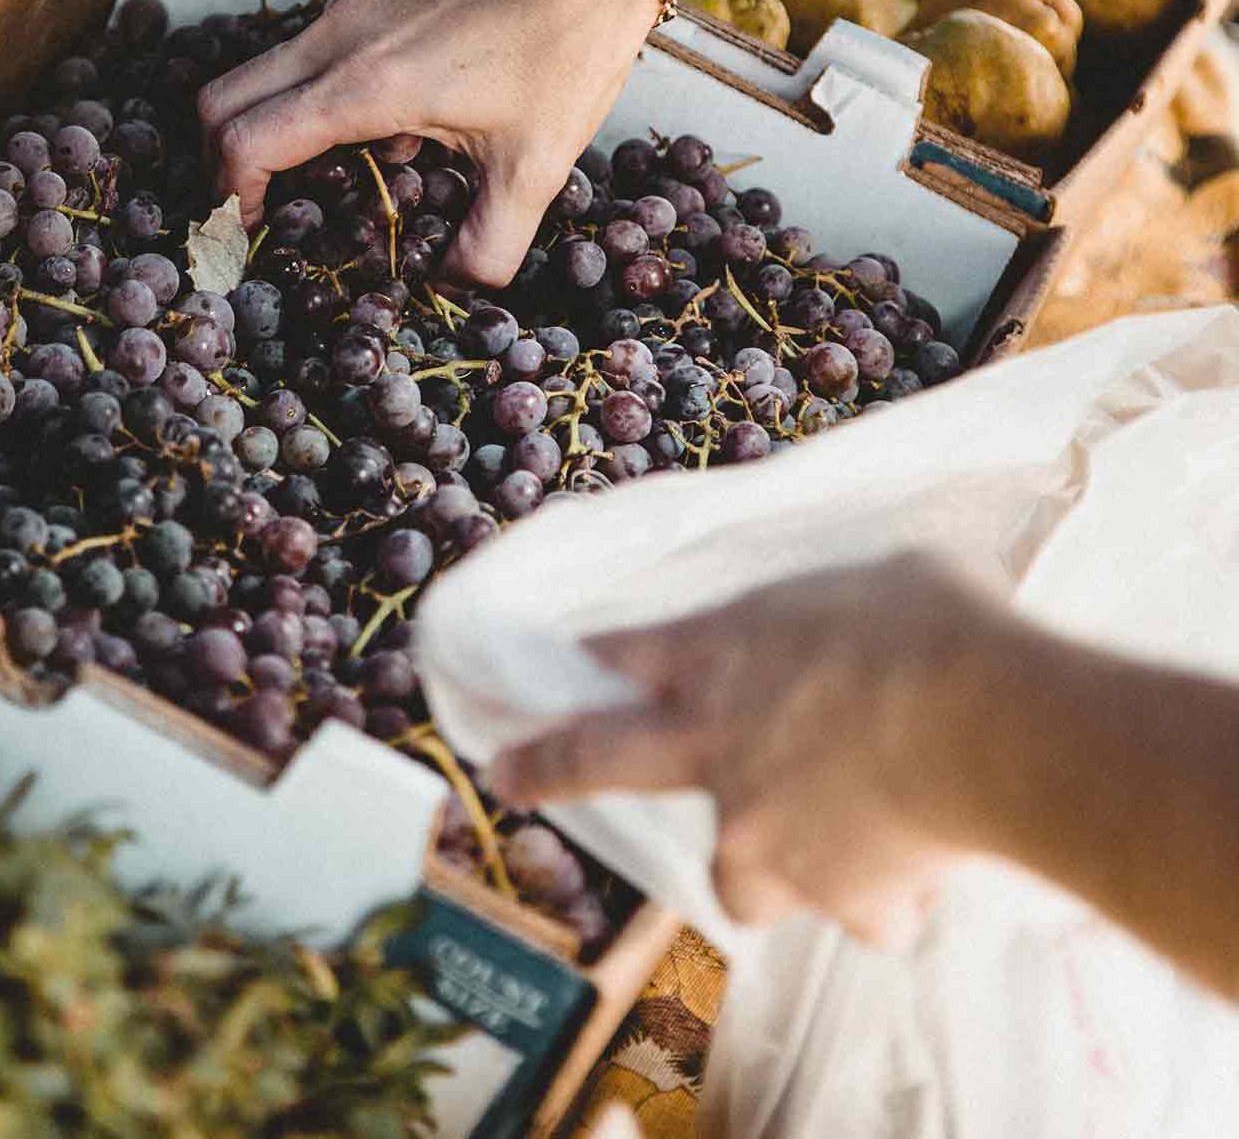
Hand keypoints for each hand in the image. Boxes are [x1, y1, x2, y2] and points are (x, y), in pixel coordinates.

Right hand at [196, 0, 661, 283]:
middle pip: (223, 100)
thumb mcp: (536, 169)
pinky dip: (315, 93)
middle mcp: (340, 36)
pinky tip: (388, 127)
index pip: (246, 142)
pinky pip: (311, 48)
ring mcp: (352, 5)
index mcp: (365, 85)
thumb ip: (488, 245)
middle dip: (224, 163)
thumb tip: (455, 290)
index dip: (232, 200)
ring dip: (272, 126)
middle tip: (257, 212)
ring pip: (264, 71)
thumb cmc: (567, 51)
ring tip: (331, 177)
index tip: (251, 235)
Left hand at [489, 552, 1012, 941]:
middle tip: (505, 773)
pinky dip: (883, 899)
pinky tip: (925, 872)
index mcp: (717, 655)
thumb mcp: (876, 579)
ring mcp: (761, 833)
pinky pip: (857, 910)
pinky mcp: (829, 895)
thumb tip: (873, 614)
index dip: (595, 658)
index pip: (627, 653)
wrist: (983, 722)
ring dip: (778, 868)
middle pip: (599, 758)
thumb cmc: (934, 623)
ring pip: (743, 878)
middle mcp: (716, 748)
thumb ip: (840, 615)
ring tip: (837, 855)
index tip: (566, 661)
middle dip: (543, 766)